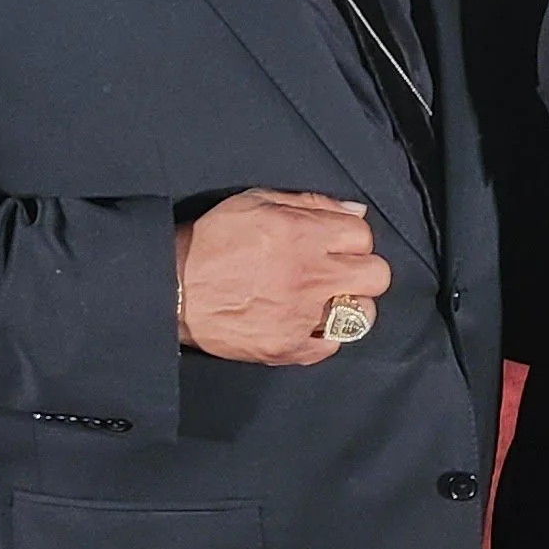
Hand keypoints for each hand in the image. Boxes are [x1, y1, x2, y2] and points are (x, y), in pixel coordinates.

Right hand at [174, 192, 390, 366]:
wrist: (172, 288)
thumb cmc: (210, 241)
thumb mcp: (254, 201)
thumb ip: (310, 203)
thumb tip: (354, 211)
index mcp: (304, 234)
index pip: (363, 234)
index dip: (350, 237)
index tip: (335, 242)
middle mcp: (311, 276)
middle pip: (377, 275)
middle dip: (362, 270)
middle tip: (338, 271)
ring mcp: (302, 316)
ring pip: (363, 315)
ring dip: (351, 305)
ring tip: (326, 300)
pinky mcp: (288, 347)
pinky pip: (332, 346)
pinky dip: (323, 335)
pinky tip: (305, 323)